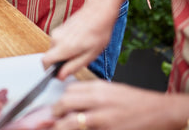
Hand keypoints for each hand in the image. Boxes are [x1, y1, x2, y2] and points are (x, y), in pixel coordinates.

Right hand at [42, 0, 147, 79]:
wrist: (99, 12)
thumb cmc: (98, 33)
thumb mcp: (89, 55)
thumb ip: (73, 67)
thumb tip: (60, 75)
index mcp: (63, 47)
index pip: (45, 62)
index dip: (49, 70)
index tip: (59, 73)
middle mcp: (56, 38)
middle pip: (51, 56)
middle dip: (61, 61)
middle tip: (78, 59)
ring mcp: (57, 32)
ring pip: (55, 49)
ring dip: (65, 53)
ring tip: (82, 49)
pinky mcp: (60, 28)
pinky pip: (59, 42)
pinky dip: (66, 46)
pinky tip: (80, 42)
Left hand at [51, 80, 188, 129]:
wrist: (160, 112)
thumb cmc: (135, 102)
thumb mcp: (111, 90)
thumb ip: (90, 93)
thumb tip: (70, 97)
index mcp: (98, 88)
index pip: (68, 90)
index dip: (60, 99)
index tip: (57, 107)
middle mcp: (98, 101)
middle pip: (65, 102)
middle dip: (55, 112)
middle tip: (53, 118)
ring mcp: (103, 119)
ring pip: (71, 122)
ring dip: (60, 126)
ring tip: (58, 127)